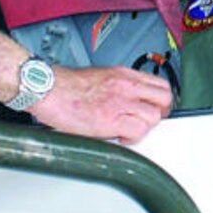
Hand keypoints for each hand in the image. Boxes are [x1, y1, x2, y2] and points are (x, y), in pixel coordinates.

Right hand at [32, 65, 173, 143]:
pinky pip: (137, 131)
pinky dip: (132, 138)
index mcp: (124, 75)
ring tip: (128, 130)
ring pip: (153, 117)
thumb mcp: (101, 76)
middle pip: (164, 99)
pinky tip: (120, 136)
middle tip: (146, 122)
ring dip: (143, 128)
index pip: (160, 85)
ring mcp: (120, 102)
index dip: (161, 101)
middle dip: (159, 113)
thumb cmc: (67, 86)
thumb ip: (120, 86)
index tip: (156, 109)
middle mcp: (126, 86)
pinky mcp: (110, 120)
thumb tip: (130, 99)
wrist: (48, 90)